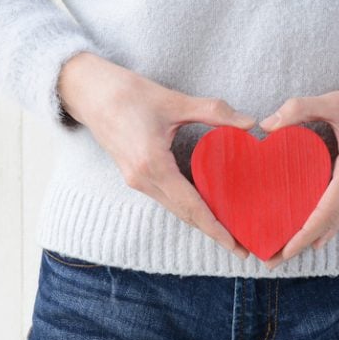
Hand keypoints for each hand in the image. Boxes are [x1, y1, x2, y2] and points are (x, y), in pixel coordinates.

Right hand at [59, 52, 255, 260]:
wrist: (89, 92)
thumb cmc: (128, 94)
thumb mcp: (174, 101)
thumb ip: (213, 112)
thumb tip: (249, 123)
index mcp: (153, 165)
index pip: (191, 206)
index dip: (216, 228)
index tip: (236, 246)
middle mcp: (143, 180)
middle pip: (184, 215)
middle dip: (213, 232)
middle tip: (242, 247)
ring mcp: (136, 180)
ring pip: (174, 208)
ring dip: (200, 221)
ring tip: (229, 230)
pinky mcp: (134, 175)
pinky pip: (165, 198)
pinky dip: (187, 206)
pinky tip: (205, 205)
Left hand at [255, 60, 338, 269]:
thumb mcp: (338, 99)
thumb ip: (300, 108)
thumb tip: (266, 125)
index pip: (326, 211)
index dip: (303, 234)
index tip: (283, 251)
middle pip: (331, 224)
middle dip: (302, 243)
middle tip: (272, 259)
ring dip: (316, 235)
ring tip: (287, 248)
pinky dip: (331, 221)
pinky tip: (315, 232)